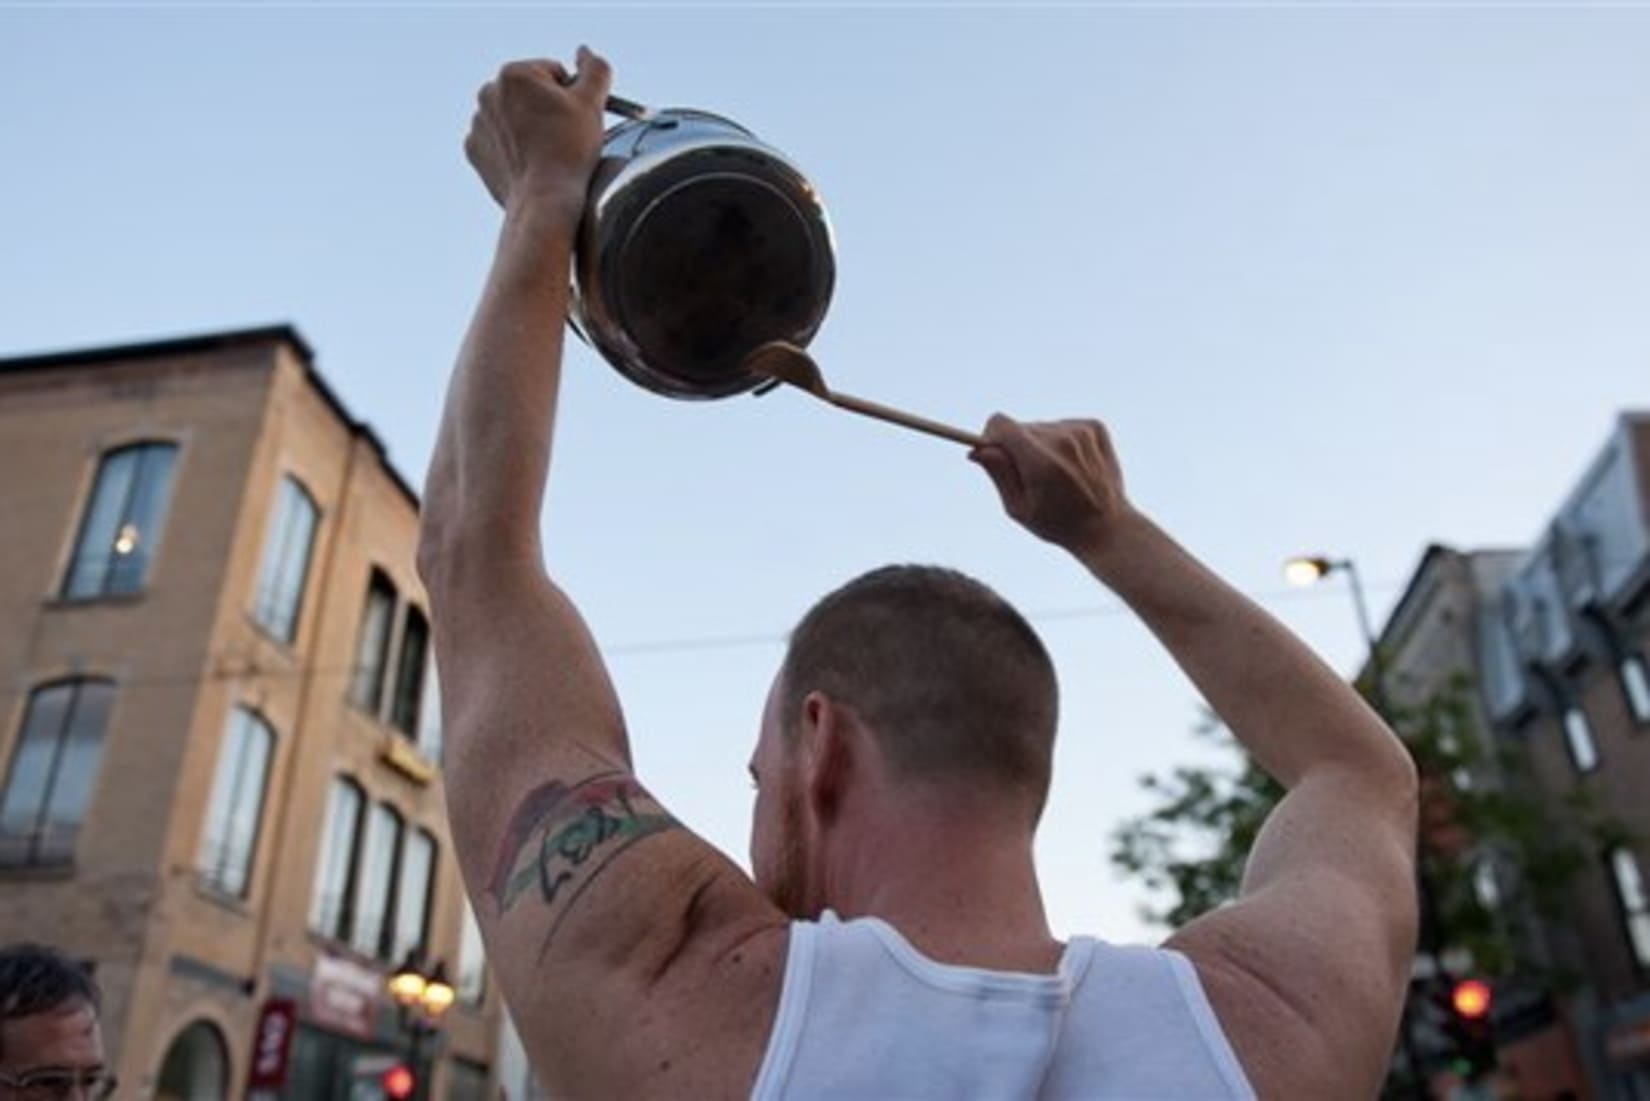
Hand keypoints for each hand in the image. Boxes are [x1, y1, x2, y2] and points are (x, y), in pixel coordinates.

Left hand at [465, 47, 612, 227]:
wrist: (544, 200)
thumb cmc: (569, 151)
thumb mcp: (592, 103)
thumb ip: (595, 69)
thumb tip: (584, 52)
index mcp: (514, 73)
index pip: (554, 74)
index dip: (572, 98)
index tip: (575, 121)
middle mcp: (487, 92)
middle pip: (531, 94)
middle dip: (547, 111)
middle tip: (564, 138)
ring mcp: (477, 123)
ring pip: (515, 118)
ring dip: (530, 129)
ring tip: (547, 153)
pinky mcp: (474, 150)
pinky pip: (498, 142)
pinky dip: (513, 149)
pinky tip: (529, 163)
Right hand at [970, 414, 1135, 556]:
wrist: (1107, 527)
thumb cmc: (1057, 523)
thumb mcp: (1018, 507)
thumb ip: (998, 474)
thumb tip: (977, 449)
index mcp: (1041, 462)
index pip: (1001, 423)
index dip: (991, 436)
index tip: (994, 452)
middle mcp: (1062, 440)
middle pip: (1020, 427)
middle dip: (1017, 446)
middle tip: (1032, 476)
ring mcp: (1081, 431)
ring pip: (1041, 426)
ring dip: (1040, 444)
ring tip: (1056, 474)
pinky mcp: (1095, 426)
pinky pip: (1062, 425)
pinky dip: (1061, 440)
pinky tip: (1072, 465)